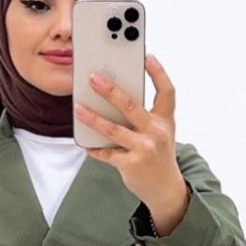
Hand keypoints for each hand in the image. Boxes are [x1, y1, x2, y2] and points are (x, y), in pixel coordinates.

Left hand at [75, 54, 185, 215]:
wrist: (166, 188)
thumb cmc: (158, 153)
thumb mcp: (160, 131)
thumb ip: (144, 115)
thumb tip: (112, 96)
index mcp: (165, 120)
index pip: (166, 91)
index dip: (158, 73)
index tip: (146, 57)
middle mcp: (156, 132)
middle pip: (131, 106)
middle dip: (110, 91)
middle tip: (93, 78)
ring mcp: (144, 149)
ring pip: (113, 130)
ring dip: (93, 118)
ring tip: (79, 109)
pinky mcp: (131, 165)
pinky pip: (107, 153)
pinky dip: (95, 149)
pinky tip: (85, 144)